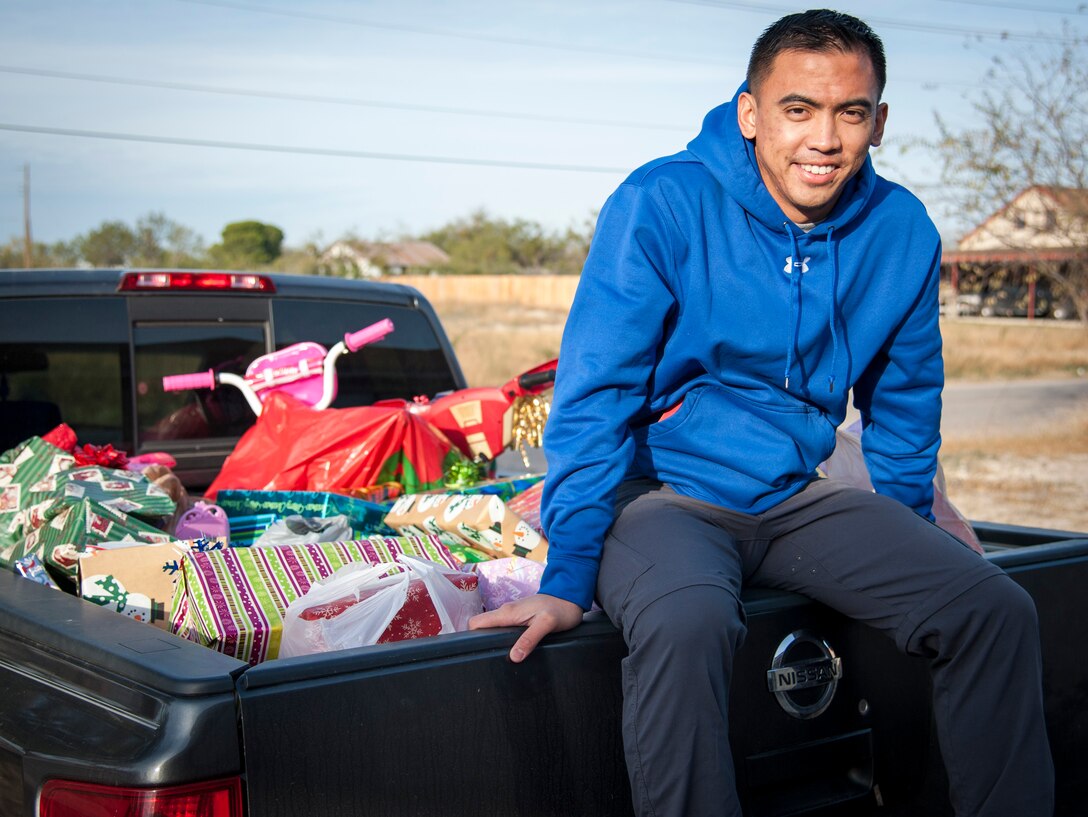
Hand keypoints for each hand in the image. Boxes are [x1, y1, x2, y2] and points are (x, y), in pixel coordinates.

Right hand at [468, 593, 583, 662]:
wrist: (570, 598)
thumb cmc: (560, 610)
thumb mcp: (546, 624)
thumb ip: (529, 639)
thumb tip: (514, 656)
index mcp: (508, 613)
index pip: (477, 622)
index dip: (470, 636)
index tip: (473, 650)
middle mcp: (506, 612)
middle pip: (482, 627)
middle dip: (479, 641)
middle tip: (485, 659)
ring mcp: (512, 615)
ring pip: (492, 628)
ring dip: (491, 640)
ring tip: (496, 657)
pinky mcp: (519, 618)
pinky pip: (502, 628)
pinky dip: (501, 638)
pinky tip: (509, 649)